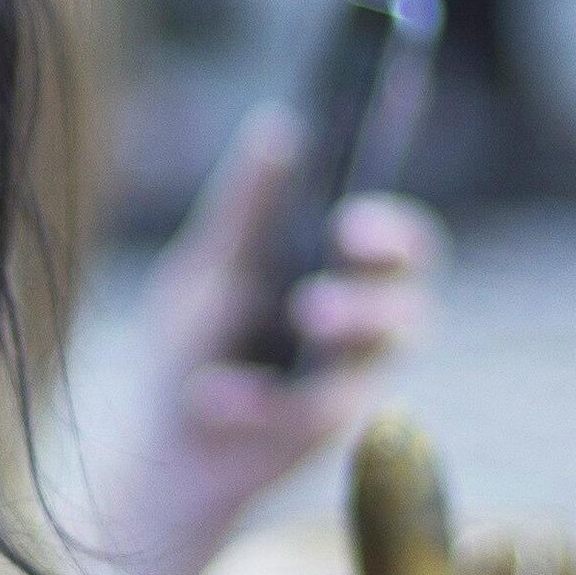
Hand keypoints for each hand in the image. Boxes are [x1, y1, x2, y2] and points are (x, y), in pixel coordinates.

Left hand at [92, 106, 445, 574]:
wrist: (162, 448)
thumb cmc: (189, 347)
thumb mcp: (207, 266)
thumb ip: (244, 207)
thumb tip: (280, 126)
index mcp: (336, 267)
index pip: (388, 224)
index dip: (396, 195)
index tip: (375, 179)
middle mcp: (363, 315)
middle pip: (413, 271)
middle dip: (388, 250)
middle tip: (345, 233)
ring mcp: (357, 372)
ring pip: (394, 334)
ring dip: (354, 313)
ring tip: (308, 309)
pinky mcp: (331, 428)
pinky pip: (322, 405)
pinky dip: (261, 398)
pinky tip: (216, 399)